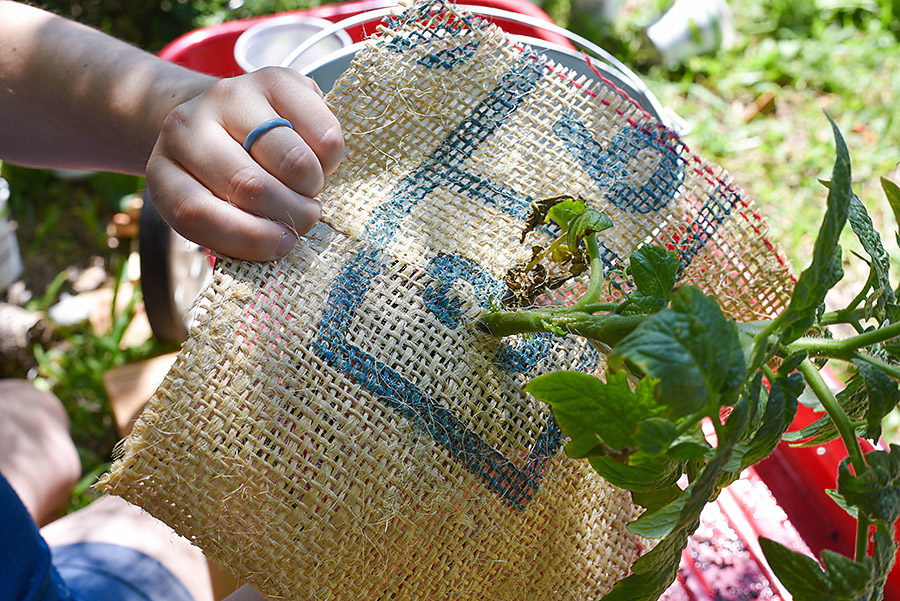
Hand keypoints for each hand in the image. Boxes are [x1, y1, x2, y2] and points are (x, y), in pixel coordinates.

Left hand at [145, 67, 343, 260]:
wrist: (231, 117)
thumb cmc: (228, 181)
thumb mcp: (218, 212)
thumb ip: (236, 232)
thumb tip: (283, 241)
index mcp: (164, 171)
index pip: (196, 212)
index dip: (248, 238)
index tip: (282, 244)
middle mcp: (187, 126)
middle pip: (250, 186)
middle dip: (291, 214)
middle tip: (304, 218)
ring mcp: (231, 96)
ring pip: (292, 160)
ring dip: (312, 187)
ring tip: (308, 187)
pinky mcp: (275, 79)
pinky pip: (323, 135)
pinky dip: (330, 160)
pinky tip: (317, 159)